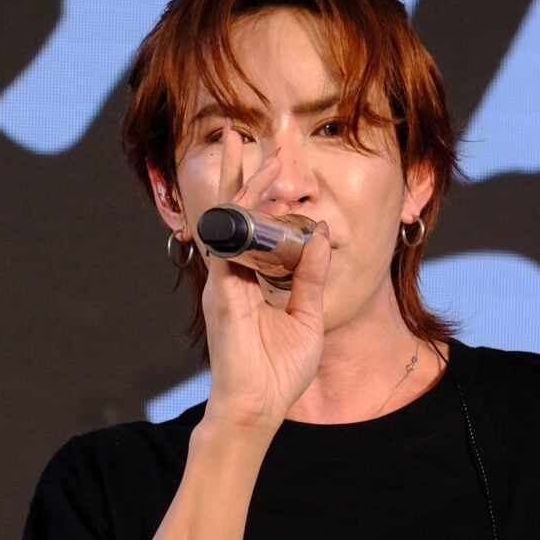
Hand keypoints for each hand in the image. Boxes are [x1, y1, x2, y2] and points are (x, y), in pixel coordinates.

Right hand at [195, 125, 331, 436]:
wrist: (257, 408)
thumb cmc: (278, 372)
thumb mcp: (306, 316)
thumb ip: (308, 277)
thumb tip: (317, 236)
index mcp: (250, 278)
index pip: (254, 224)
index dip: (262, 191)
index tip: (275, 159)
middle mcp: (231, 274)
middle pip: (234, 211)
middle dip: (241, 170)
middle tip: (244, 130)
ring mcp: (223, 281)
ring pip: (229, 220)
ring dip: (239, 182)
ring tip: (243, 145)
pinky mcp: (221, 294)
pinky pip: (229, 246)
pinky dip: (241, 220)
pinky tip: (249, 194)